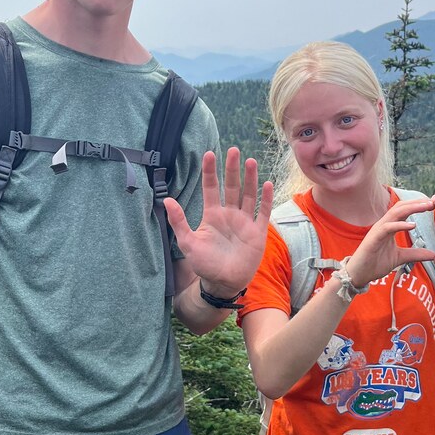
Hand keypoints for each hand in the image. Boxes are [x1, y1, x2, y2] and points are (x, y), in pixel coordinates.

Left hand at [167, 147, 273, 298]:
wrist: (223, 283)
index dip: (210, 171)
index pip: (211, 188)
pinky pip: (263, 213)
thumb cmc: (204, 264)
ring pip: (249, 195)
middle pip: (232, 186)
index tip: (209, 154)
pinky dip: (265, 199)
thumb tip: (167, 200)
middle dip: (232, 169)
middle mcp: (229, 214)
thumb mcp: (188, 243)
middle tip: (234, 151)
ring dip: (250, 179)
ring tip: (250, 161)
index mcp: (212, 215)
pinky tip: (267, 184)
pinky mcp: (257, 232)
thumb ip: (179, 221)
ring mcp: (245, 222)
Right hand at [345, 198, 434, 287]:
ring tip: (426, 206)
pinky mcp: (373, 239)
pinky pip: (387, 228)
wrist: (359, 275)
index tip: (434, 204)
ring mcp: (378, 230)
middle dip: (417, 203)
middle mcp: (383, 225)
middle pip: (401, 207)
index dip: (418, 205)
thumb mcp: (401, 258)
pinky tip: (413, 225)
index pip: (404, 210)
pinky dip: (400, 225)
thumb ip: (416, 254)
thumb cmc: (376, 264)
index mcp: (389, 227)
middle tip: (434, 202)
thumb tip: (434, 255)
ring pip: (395, 213)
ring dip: (412, 208)